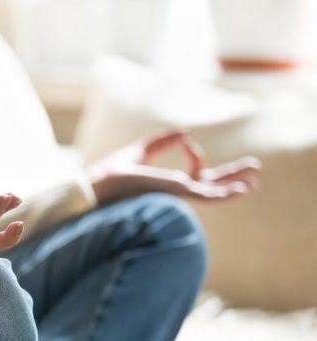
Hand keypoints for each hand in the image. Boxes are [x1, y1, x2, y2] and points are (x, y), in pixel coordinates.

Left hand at [88, 129, 261, 203]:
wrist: (97, 184)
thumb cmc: (111, 173)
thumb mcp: (141, 151)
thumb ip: (162, 142)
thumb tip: (185, 132)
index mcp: (168, 182)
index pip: (196, 169)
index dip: (196, 153)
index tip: (186, 141)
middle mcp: (174, 191)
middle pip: (211, 184)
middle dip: (233, 176)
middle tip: (256, 169)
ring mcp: (175, 193)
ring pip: (210, 192)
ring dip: (232, 187)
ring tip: (253, 184)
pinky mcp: (173, 193)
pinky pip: (203, 195)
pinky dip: (222, 193)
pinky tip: (240, 189)